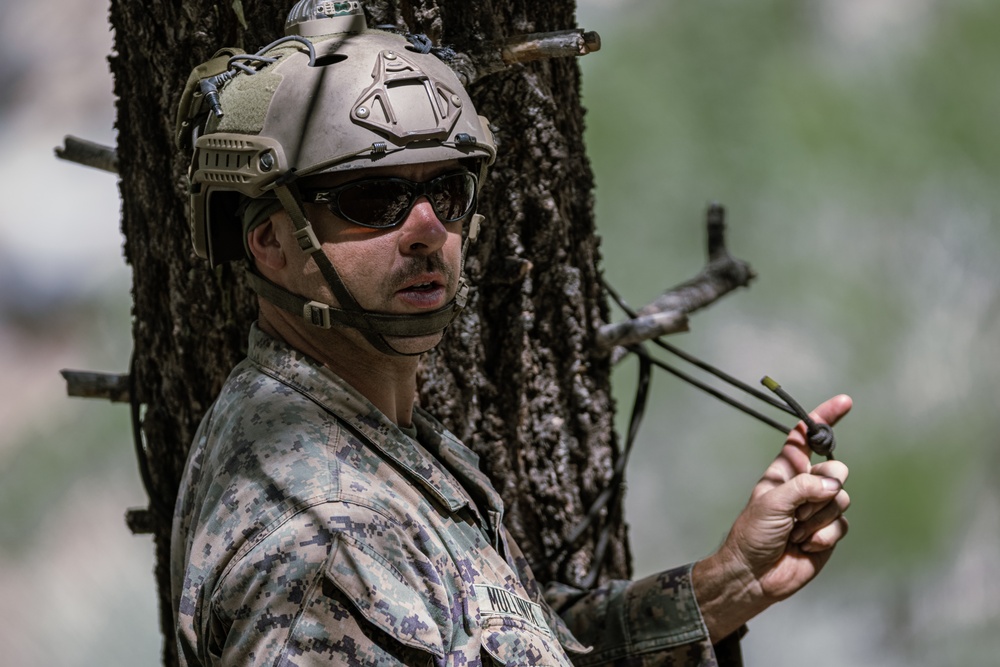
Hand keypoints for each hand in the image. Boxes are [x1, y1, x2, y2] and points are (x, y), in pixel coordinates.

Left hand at [692, 394, 852, 639]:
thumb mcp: (772, 502)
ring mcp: (819, 508)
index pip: (807, 437)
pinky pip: (841, 526)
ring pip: (840, 499)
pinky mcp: (829, 532)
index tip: (845, 401)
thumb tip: (834, 484)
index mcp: (786, 470)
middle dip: (822, 489)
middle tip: (798, 510)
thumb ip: (804, 487)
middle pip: (836, 469)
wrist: (755, 574)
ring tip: (793, 533)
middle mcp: (806, 485)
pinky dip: (823, 538)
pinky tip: (804, 546)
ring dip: (816, 520)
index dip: (824, 418)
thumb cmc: (753, 534)